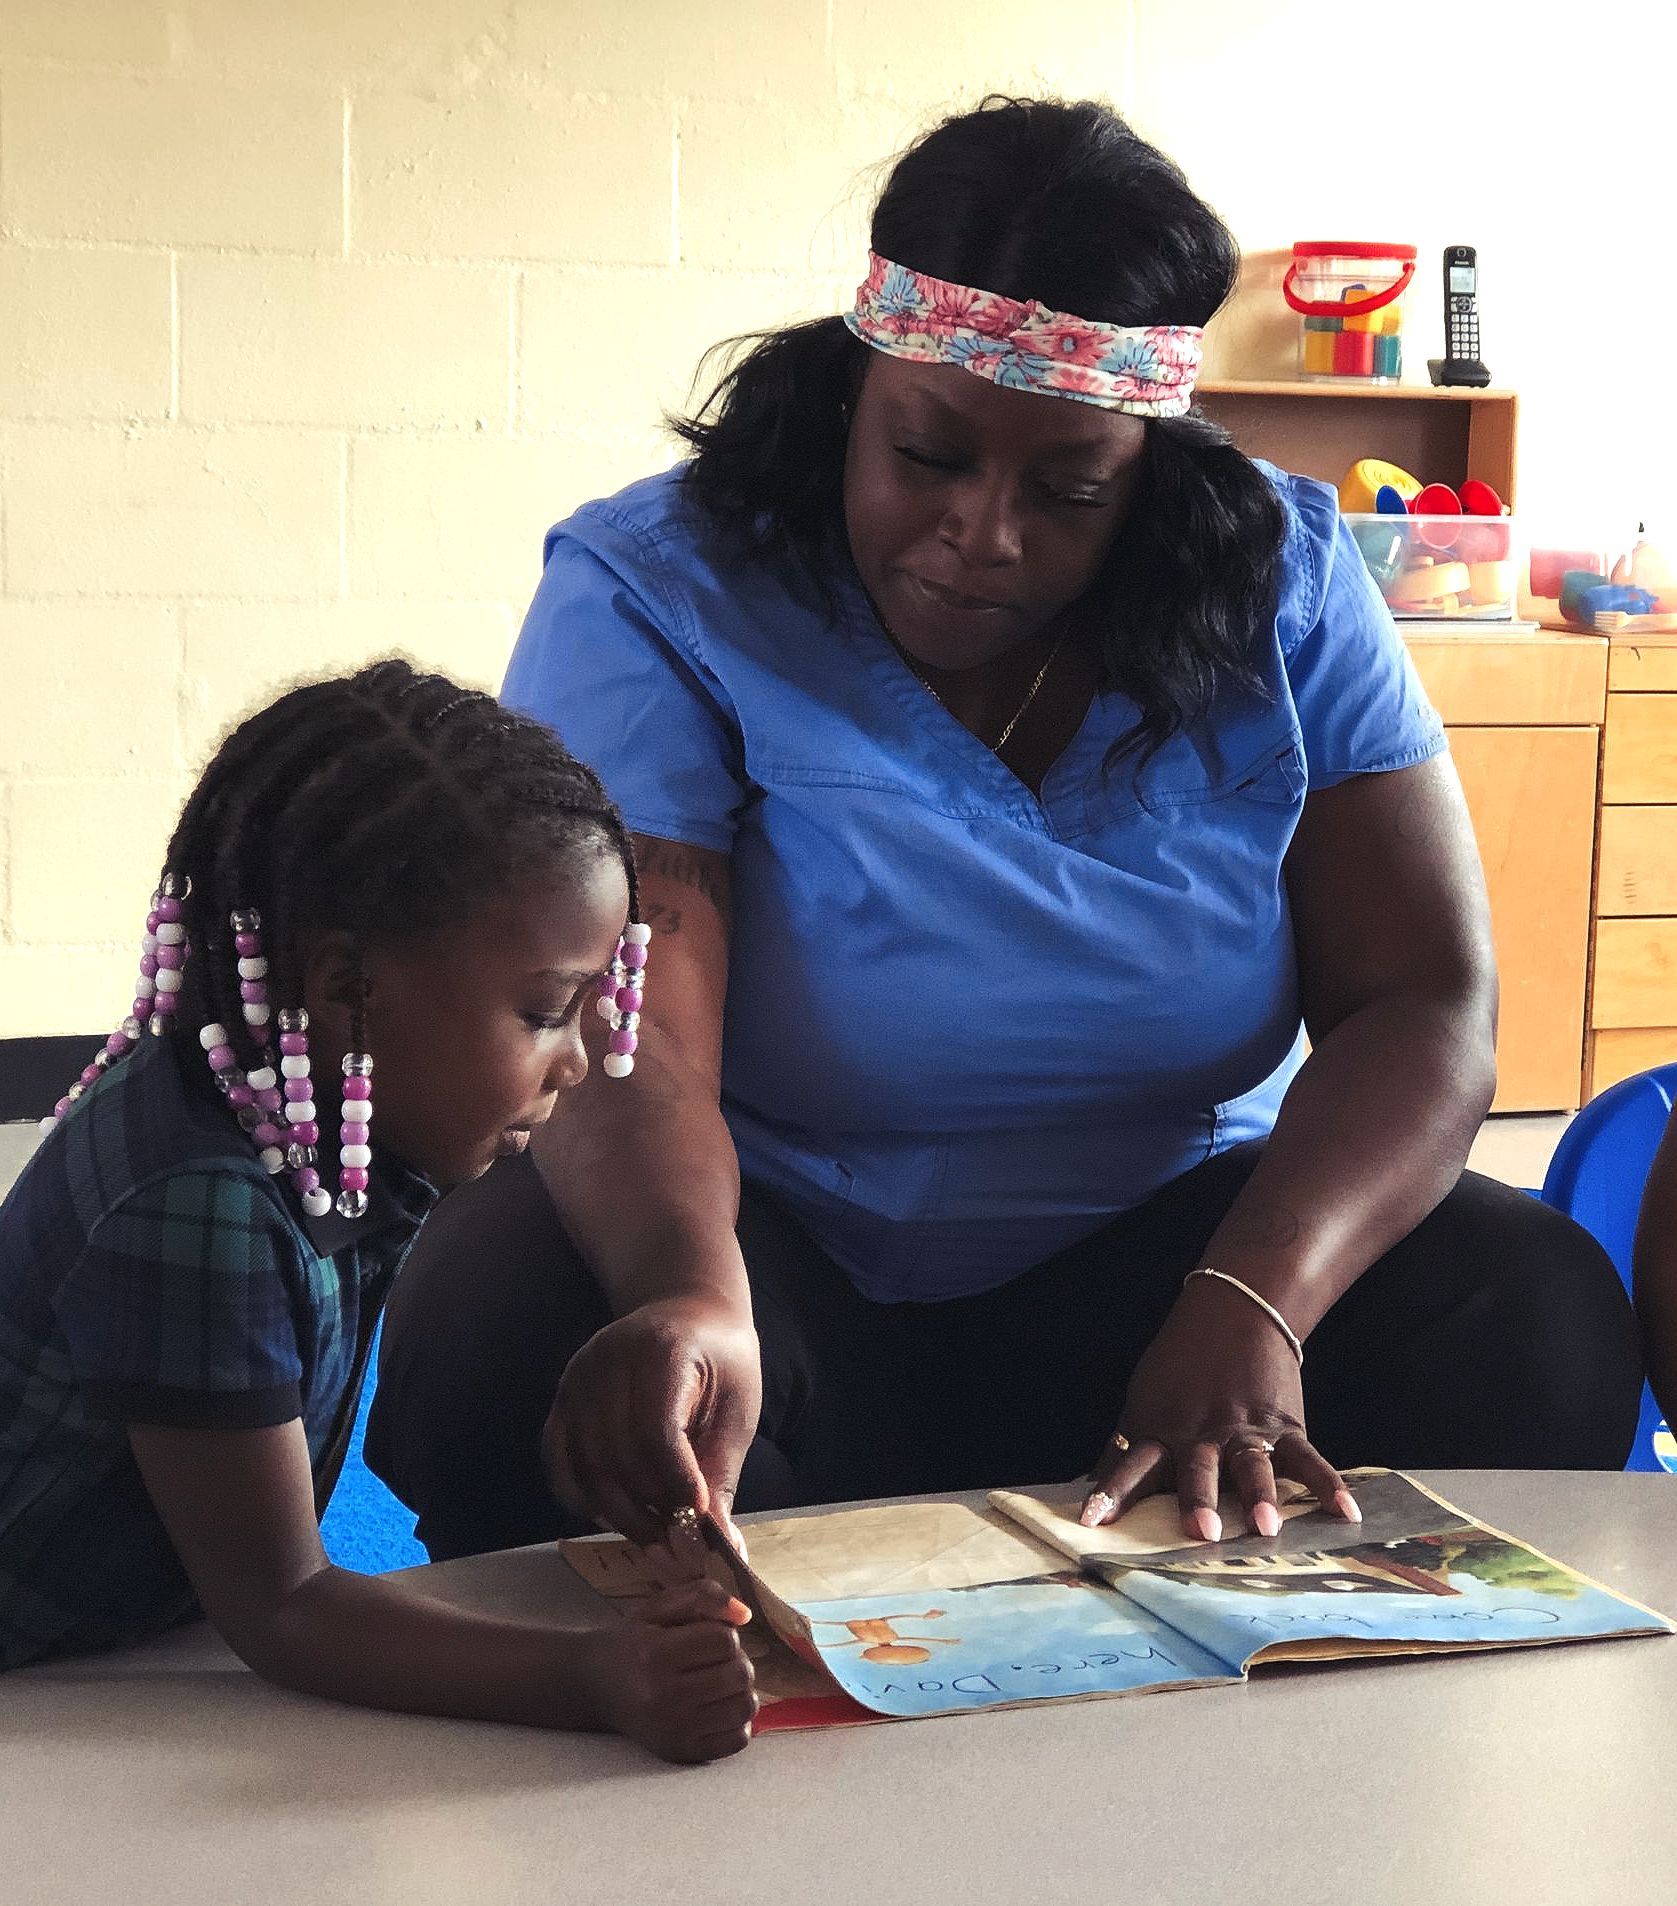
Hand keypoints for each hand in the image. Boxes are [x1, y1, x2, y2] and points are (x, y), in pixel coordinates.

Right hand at [544, 1296, 761, 1547]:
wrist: (686, 1311)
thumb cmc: (721, 1359)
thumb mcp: (736, 1409)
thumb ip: (721, 1475)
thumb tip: (724, 1547)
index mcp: (660, 1352)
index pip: (655, 1431)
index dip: (675, 1482)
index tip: (698, 1514)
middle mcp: (606, 1361)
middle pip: (616, 1455)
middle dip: (649, 1507)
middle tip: (680, 1536)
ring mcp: (577, 1378)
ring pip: (585, 1466)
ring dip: (618, 1512)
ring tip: (655, 1529)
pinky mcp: (562, 1397)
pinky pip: (558, 1462)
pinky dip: (583, 1498)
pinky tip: (616, 1512)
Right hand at [583, 1579, 756, 1763]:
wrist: (594, 1687)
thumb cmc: (632, 1641)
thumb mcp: (659, 1607)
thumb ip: (703, 1595)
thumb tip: (745, 1615)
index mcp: (656, 1653)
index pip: (724, 1640)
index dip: (724, 1632)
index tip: (706, 1636)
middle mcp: (663, 1696)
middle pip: (738, 1674)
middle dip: (736, 1660)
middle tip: (717, 1660)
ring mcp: (673, 1730)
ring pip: (744, 1707)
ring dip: (741, 1690)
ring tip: (721, 1682)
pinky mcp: (681, 1753)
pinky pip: (737, 1740)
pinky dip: (737, 1722)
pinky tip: (719, 1708)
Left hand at [1079, 1277, 1361, 1539]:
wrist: (1234, 1312)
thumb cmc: (1180, 1365)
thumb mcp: (1144, 1399)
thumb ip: (1123, 1448)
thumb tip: (1088, 1491)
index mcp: (1162, 1428)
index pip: (1131, 1464)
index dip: (1112, 1492)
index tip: (1091, 1522)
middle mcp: (1202, 1433)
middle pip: (1197, 1468)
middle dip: (1198, 1499)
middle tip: (1200, 1532)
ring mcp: (1245, 1429)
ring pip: (1251, 1466)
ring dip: (1259, 1495)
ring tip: (1266, 1527)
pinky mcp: (1284, 1426)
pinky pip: (1309, 1459)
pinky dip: (1330, 1486)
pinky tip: (1347, 1514)